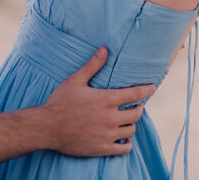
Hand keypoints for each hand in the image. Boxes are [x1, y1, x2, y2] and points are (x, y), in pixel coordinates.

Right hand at [40, 47, 155, 156]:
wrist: (47, 127)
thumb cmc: (60, 102)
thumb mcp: (75, 80)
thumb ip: (93, 65)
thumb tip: (105, 49)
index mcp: (106, 99)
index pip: (135, 94)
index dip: (147, 90)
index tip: (152, 88)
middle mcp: (110, 118)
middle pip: (136, 114)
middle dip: (139, 107)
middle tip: (136, 105)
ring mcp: (107, 135)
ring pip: (131, 130)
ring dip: (132, 124)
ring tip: (128, 120)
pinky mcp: (101, 148)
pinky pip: (124, 149)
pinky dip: (127, 144)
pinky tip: (123, 139)